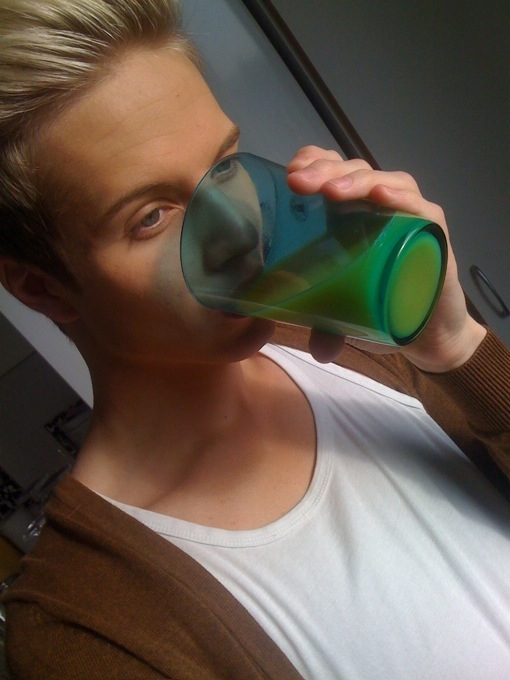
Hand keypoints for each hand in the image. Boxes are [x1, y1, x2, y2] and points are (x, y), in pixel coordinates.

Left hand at [286, 146, 486, 371]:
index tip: (290, 175)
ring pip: (382, 181)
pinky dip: (399, 199)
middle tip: (298, 182)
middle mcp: (377, 209)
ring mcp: (407, 217)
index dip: (311, 164)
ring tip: (331, 191)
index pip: (330, 172)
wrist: (432, 334)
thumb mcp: (345, 316)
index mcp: (349, 216)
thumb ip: (325, 327)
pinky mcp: (432, 232)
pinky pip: (418, 207)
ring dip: (356, 181)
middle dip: (323, 171)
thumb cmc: (386, 310)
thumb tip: (316, 350)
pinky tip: (379, 196)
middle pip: (351, 172)